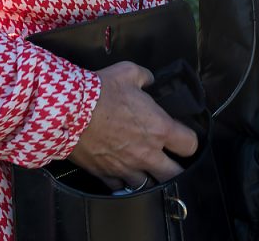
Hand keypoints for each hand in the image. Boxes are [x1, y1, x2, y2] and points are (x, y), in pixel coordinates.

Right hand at [66, 61, 197, 190]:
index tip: (182, 138)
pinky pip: (119, 187)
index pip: (190, 145)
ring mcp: (126, 167)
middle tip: (170, 161)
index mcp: (159, 129)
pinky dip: (121, 181)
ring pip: (146, 185)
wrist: (68, 111)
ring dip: (147, 177)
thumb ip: (145, 78)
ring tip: (144, 167)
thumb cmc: (101, 92)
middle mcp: (147, 153)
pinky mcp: (105, 175)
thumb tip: (149, 80)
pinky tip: (120, 171)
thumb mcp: (129, 72)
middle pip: (174, 175)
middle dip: (175, 170)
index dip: (189, 141)